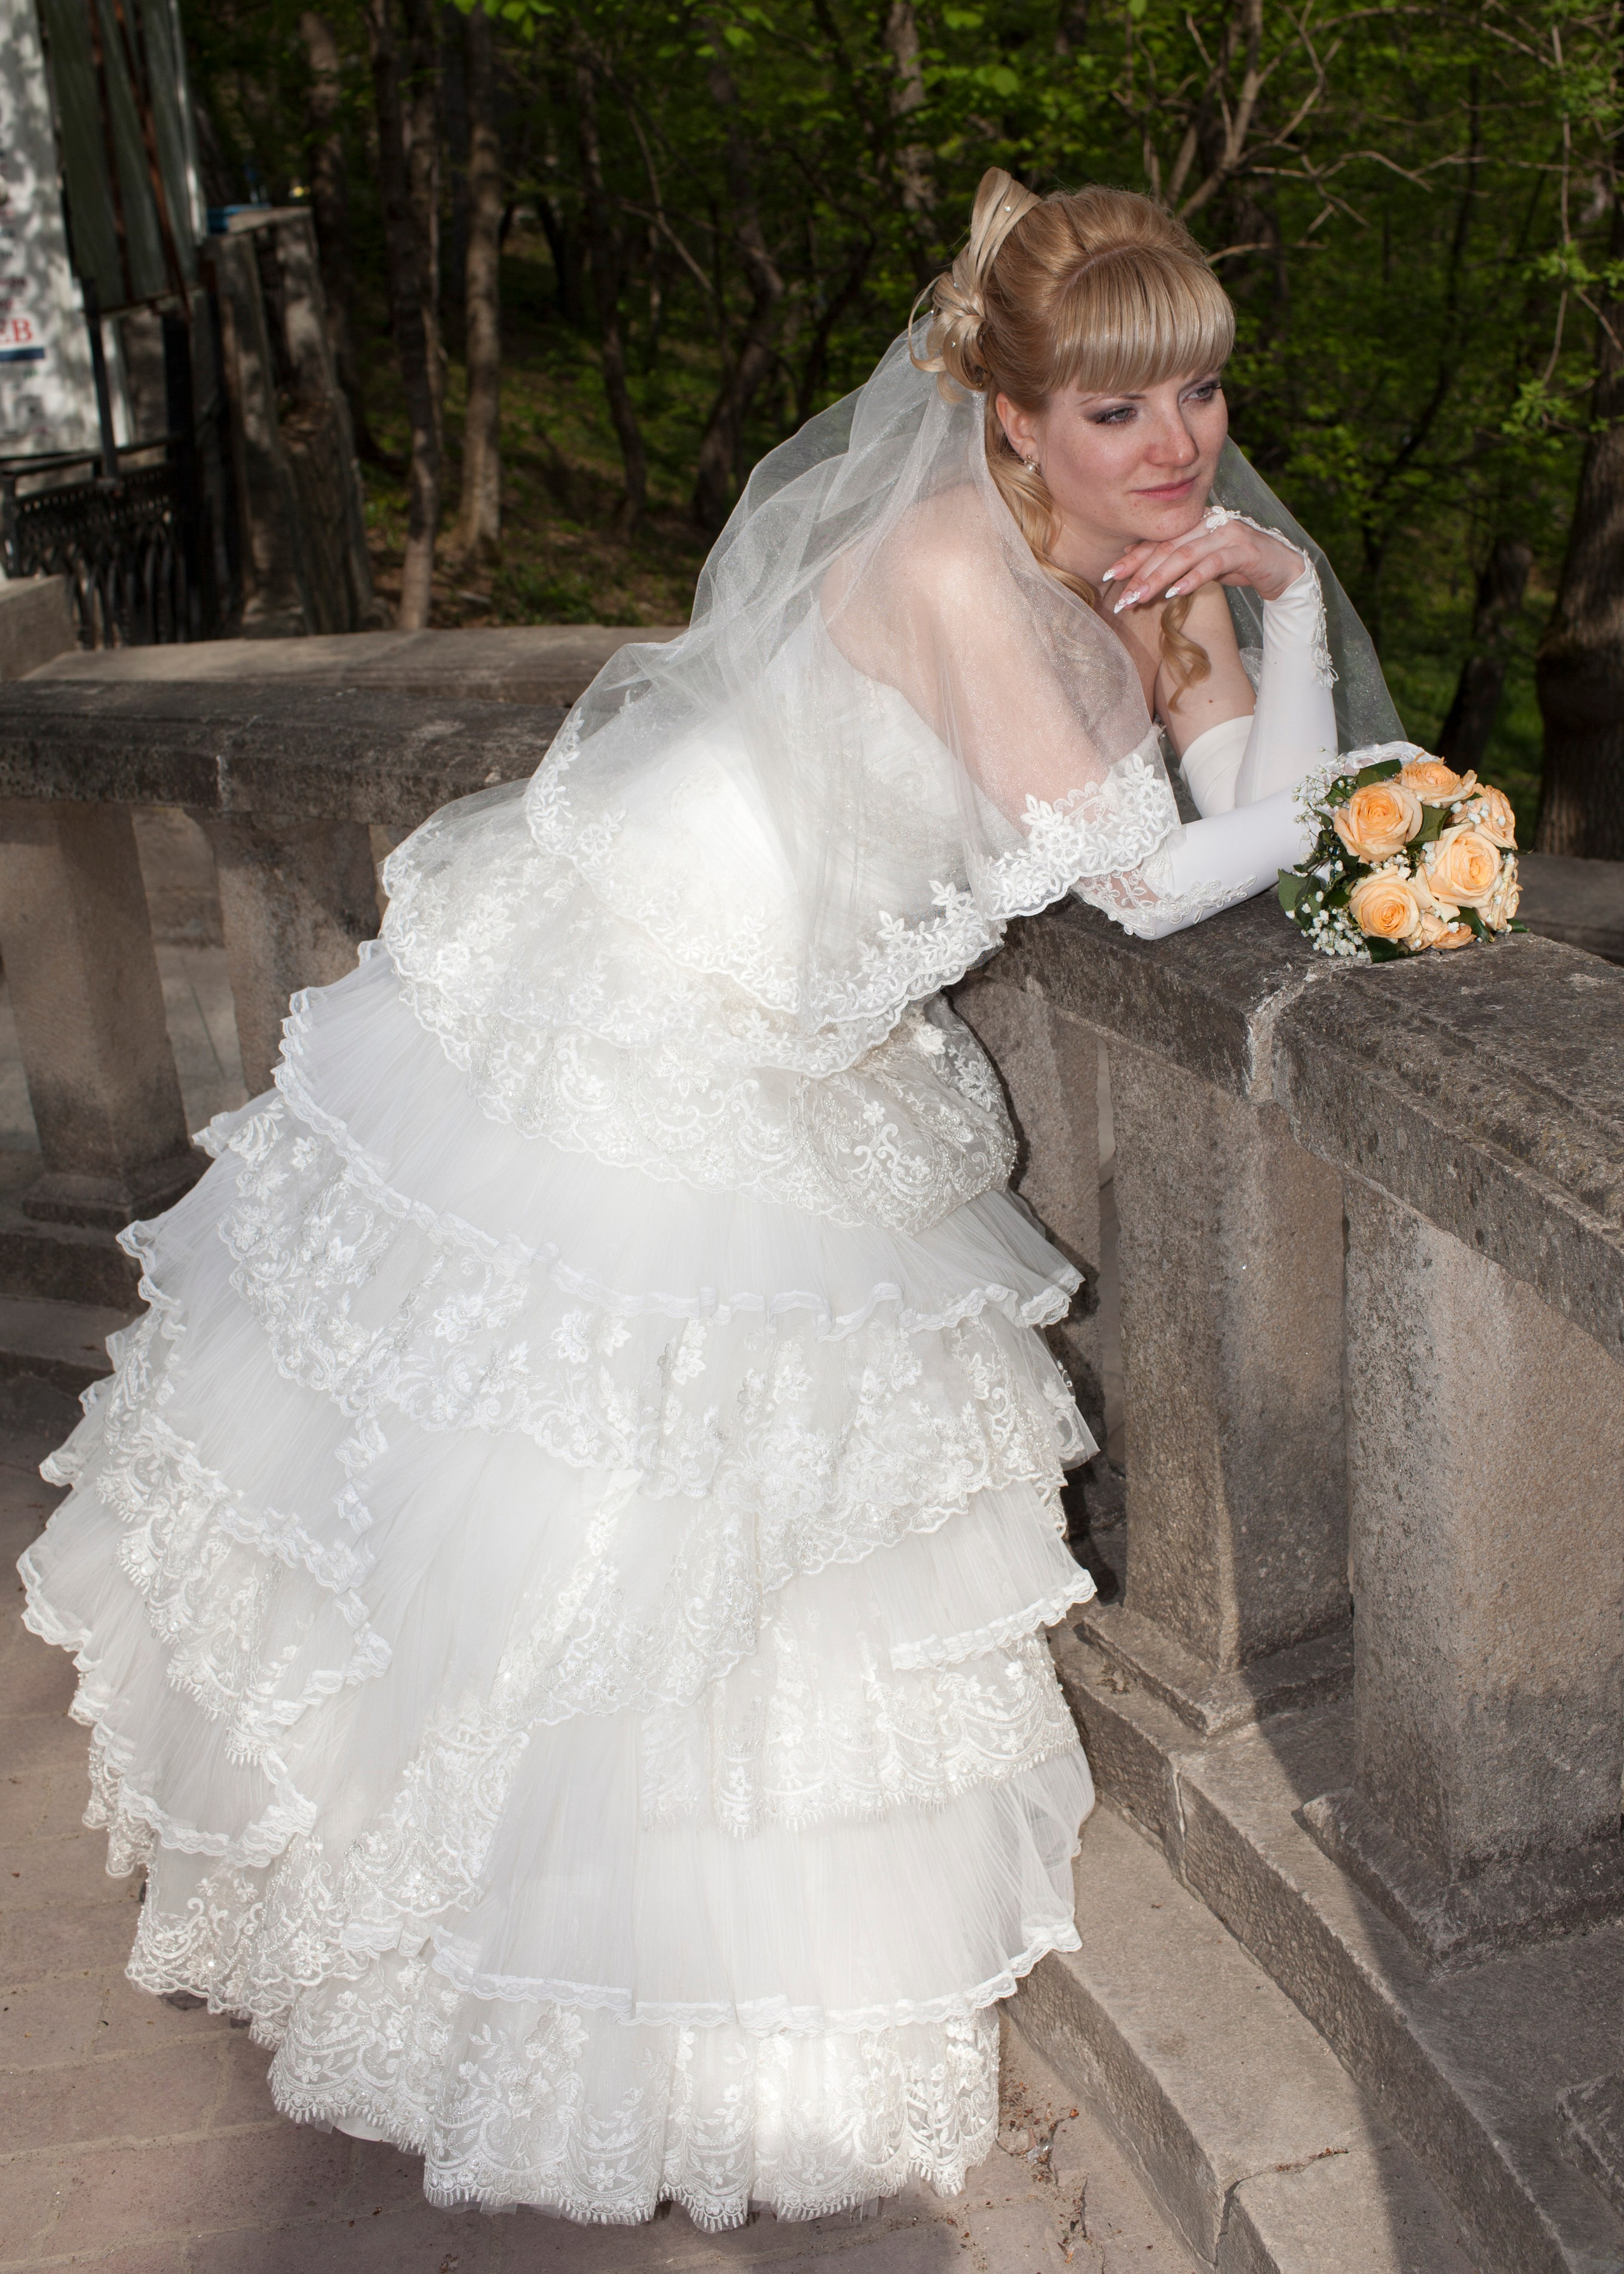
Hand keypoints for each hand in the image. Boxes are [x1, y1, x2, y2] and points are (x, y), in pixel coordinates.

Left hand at [1101, 513, 1304, 613]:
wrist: (1282, 568)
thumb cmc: (1238, 565)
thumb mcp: (1201, 562)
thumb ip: (1173, 559)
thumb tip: (1133, 559)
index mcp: (1195, 523)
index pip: (1159, 540)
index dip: (1133, 557)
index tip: (1109, 575)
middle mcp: (1209, 522)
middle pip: (1167, 547)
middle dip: (1140, 573)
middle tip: (1121, 596)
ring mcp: (1227, 533)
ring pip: (1185, 555)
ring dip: (1159, 579)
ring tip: (1140, 598)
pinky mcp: (1244, 549)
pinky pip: (1213, 563)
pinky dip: (1193, 578)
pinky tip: (1176, 593)